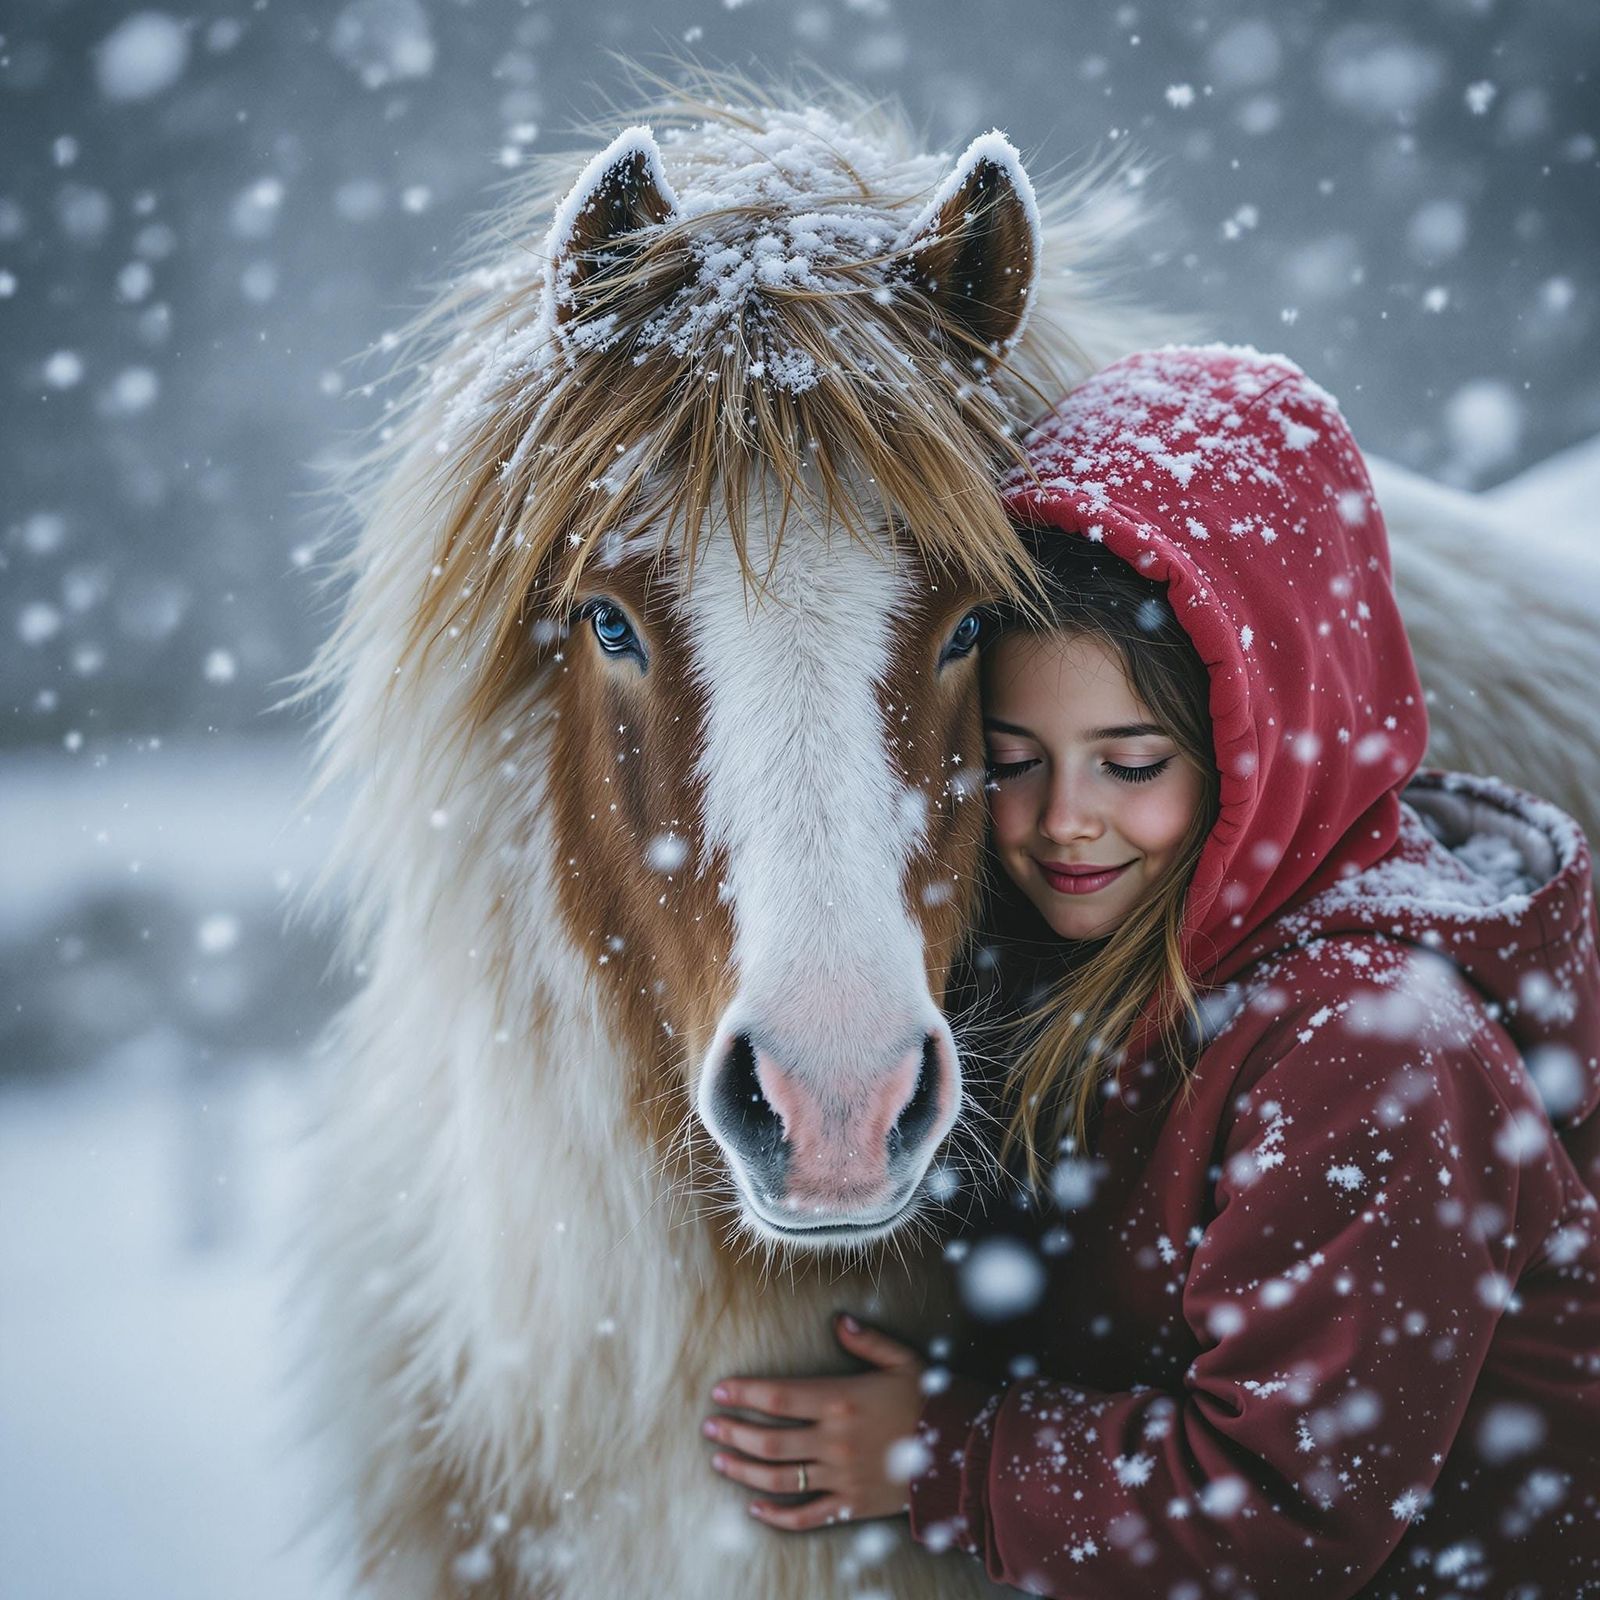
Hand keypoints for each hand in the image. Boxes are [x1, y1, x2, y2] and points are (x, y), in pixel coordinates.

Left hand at [702, 1313, 927, 1531]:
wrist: (961, 1452)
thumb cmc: (929, 1400)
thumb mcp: (902, 1360)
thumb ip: (867, 1340)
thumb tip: (839, 1321)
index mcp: (841, 1400)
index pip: (777, 1398)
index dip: (744, 1395)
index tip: (719, 1392)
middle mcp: (834, 1441)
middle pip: (769, 1440)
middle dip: (733, 1432)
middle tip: (709, 1425)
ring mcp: (840, 1477)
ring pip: (778, 1478)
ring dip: (743, 1470)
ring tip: (719, 1459)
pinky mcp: (850, 1505)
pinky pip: (805, 1517)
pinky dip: (776, 1517)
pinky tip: (754, 1508)